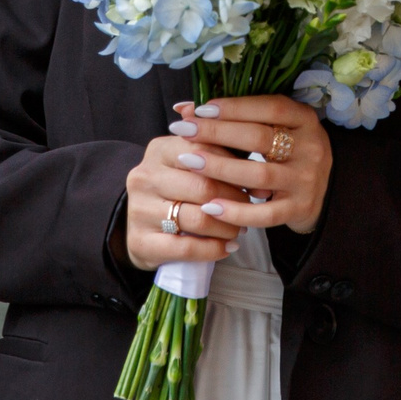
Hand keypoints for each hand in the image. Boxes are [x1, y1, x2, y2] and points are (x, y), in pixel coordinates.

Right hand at [125, 133, 247, 271]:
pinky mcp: (140, 242)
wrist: (142, 226)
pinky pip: (187, 248)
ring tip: (239, 229)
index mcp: (159, 150)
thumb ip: (221, 160)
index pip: (204, 151)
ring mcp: (139, 210)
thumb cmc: (177, 191)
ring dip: (227, 227)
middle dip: (234, 200)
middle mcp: (145, 176)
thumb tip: (261, 176)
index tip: (254, 182)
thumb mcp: (192, 166)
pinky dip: (213, 249)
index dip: (234, 168)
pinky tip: (227, 248)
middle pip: (203, 187)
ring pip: (198, 219)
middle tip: (249, 209)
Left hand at [166, 95, 333, 235]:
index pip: (270, 107)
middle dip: (217, 133)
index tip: (201, 109)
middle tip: (184, 131)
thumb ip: (235, 116)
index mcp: (305, 119)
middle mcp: (311, 147)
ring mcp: (306, 180)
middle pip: (260, 138)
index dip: (235, 107)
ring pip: (259, 174)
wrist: (324, 190)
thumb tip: (184, 108)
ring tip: (188, 162)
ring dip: (220, 168)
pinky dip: (236, 211)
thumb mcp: (274, 127)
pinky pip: (265, 214)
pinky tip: (209, 206)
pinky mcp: (299, 208)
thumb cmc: (287, 151)